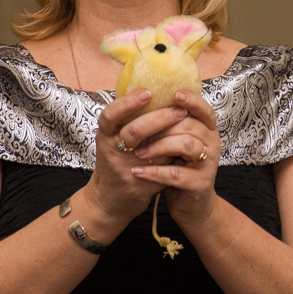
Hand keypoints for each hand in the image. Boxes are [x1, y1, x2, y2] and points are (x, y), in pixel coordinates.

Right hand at [91, 89, 186, 224]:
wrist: (109, 201)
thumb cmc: (115, 162)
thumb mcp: (113, 140)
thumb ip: (128, 122)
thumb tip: (157, 94)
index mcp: (105, 136)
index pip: (110, 115)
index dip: (128, 103)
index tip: (148, 92)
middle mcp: (112, 151)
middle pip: (135, 131)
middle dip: (160, 118)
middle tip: (179, 109)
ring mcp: (126, 169)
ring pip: (151, 150)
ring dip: (171, 137)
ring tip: (188, 125)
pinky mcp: (140, 185)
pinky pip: (161, 167)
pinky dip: (174, 156)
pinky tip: (186, 146)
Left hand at [128, 90, 219, 227]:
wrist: (191, 205)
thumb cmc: (178, 168)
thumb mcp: (175, 143)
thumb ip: (168, 125)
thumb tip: (143, 100)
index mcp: (207, 130)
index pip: (205, 109)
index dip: (192, 100)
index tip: (174, 95)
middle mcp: (212, 144)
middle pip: (188, 125)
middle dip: (160, 127)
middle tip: (136, 133)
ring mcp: (208, 164)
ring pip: (185, 145)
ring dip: (158, 147)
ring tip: (138, 153)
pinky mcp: (200, 184)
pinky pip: (176, 174)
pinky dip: (154, 172)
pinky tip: (138, 171)